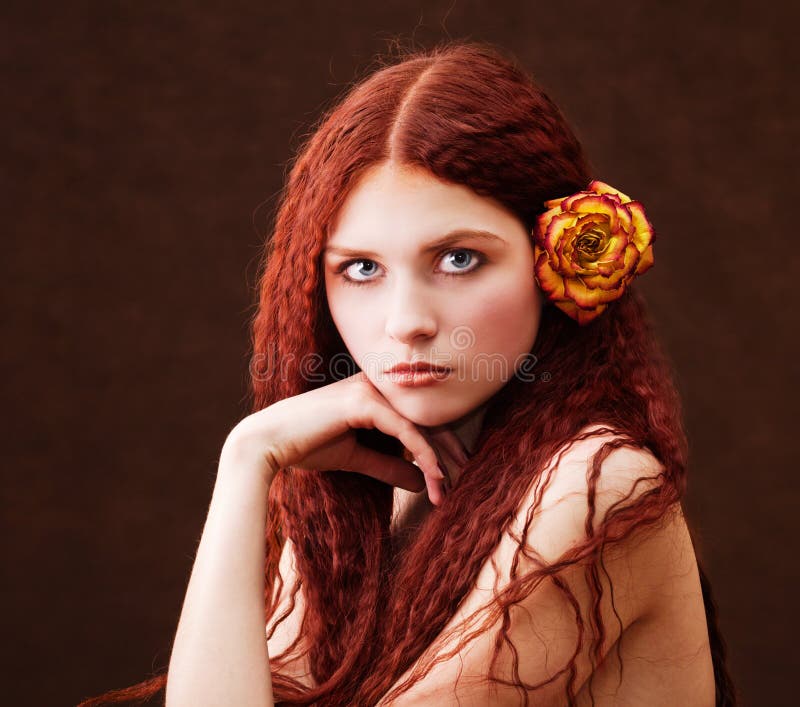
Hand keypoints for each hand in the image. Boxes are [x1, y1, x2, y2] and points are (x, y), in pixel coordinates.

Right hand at [225, 371, 463, 505]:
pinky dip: (422, 453)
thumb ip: (388, 464)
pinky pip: (404, 429)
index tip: (453, 472)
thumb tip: (420, 481)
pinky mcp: (362, 402)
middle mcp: (375, 385)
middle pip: (426, 416)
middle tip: (465, 478)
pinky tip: (435, 475)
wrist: (269, 442)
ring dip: (438, 459)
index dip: (440, 443)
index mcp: (374, 392)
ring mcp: (369, 390)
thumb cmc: (306, 445)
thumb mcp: (356, 458)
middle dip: (449, 450)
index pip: (418, 416)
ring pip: (419, 424)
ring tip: (448, 488)